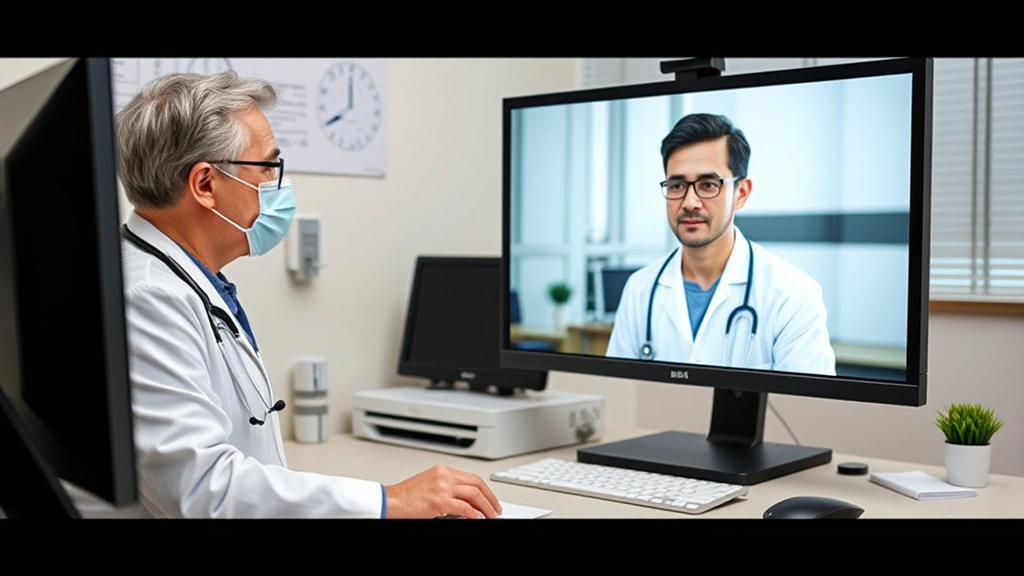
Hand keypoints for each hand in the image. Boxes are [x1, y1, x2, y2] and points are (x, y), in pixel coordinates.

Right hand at [384, 465, 501, 518]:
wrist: (389, 501)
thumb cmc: (405, 497)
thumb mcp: (430, 486)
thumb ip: (448, 488)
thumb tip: (466, 501)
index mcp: (443, 470)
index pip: (472, 478)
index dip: (485, 490)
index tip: (491, 499)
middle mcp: (444, 475)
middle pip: (477, 485)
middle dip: (490, 498)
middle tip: (496, 509)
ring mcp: (442, 487)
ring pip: (474, 495)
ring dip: (486, 507)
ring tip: (491, 516)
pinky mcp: (439, 500)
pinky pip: (464, 508)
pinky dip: (474, 514)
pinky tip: (478, 519)